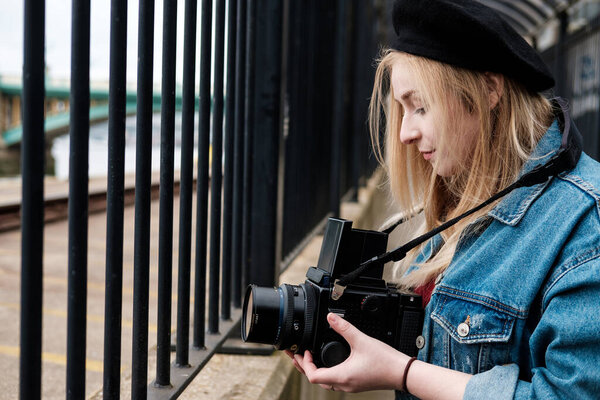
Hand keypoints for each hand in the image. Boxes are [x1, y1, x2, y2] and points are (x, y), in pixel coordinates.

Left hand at [286, 313, 410, 392]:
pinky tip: (329, 362)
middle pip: (316, 380)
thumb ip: (344, 328)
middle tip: (297, 354)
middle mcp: (344, 384)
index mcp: (342, 376)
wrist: (403, 373)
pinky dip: (327, 371)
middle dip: (304, 367)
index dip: (305, 363)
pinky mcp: (356, 383)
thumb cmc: (386, 361)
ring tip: (309, 358)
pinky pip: (335, 381)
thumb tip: (330, 317)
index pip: (313, 376)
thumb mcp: (361, 340)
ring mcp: (350, 385)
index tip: (305, 350)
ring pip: (325, 382)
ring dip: (315, 370)